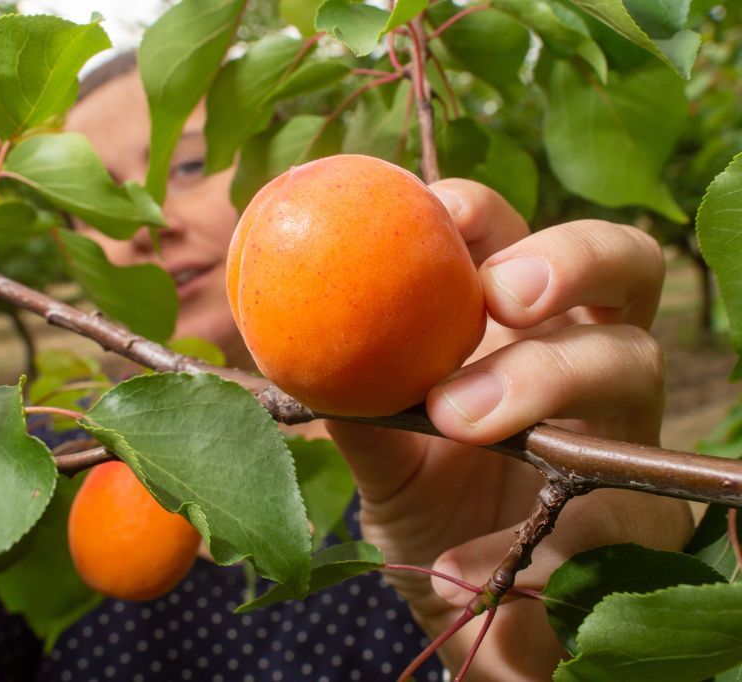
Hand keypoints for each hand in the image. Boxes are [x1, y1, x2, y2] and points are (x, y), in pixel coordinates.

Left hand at [326, 180, 694, 679]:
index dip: (482, 213)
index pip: (518, 240)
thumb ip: (358, 406)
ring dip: (541, 377)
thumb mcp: (384, 459)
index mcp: (521, 332)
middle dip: (566, 257)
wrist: (476, 612)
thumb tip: (297, 353)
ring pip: (632, 362)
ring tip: (462, 421)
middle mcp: (588, 362)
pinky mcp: (641, 522)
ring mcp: (625, 432)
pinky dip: (534, 534)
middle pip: (624, 263)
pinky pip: (605, 509)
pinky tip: (459, 565)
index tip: (431, 213)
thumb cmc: (432, 510)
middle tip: (499, 295)